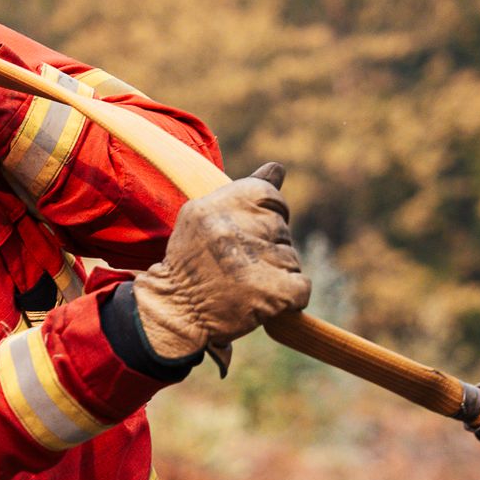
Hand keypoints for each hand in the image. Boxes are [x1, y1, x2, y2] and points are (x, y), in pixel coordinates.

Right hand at [134, 163, 310, 359]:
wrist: (176, 312)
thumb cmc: (193, 261)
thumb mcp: (206, 217)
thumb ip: (244, 192)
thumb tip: (278, 167)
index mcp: (218, 204)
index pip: (271, 196)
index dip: (266, 217)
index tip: (246, 236)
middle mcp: (234, 229)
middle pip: (282, 229)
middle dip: (268, 247)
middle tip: (238, 266)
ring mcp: (255, 261)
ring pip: (291, 259)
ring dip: (276, 273)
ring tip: (244, 285)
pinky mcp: (272, 293)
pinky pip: (302, 287)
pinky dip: (291, 296)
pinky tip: (264, 300)